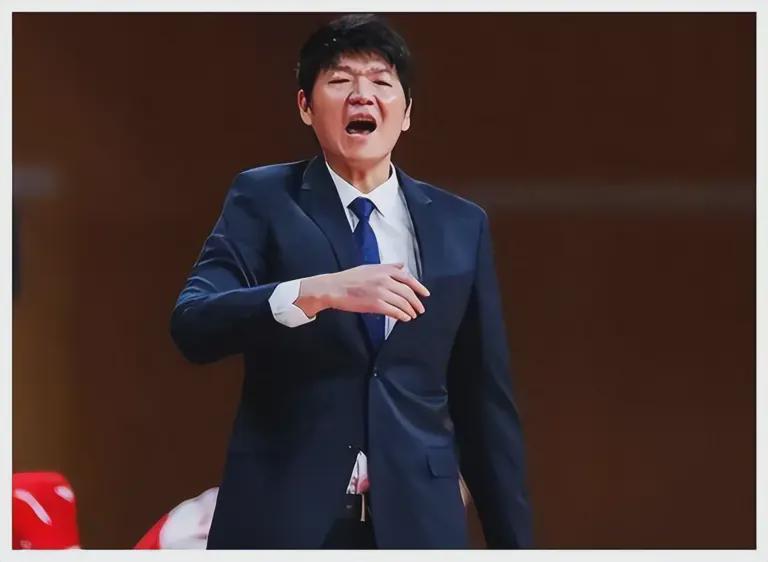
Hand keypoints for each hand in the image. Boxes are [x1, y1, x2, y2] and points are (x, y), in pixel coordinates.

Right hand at [296, 263, 428, 320]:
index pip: (408, 278)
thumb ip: (388, 267)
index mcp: (384, 270)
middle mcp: (385, 280)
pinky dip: (402, 316)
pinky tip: (404, 318)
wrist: (334, 288)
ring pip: (403, 303)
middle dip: (416, 302)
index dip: (419, 287)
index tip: (425, 294)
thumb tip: (402, 265)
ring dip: (410, 310)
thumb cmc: (349, 278)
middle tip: (420, 309)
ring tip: (413, 315)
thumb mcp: (370, 267)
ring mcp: (381, 292)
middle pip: (408, 292)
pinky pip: (394, 311)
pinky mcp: (376, 304)